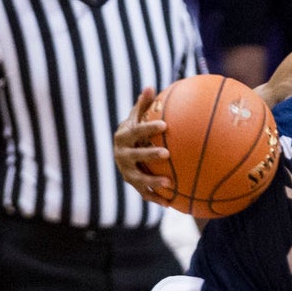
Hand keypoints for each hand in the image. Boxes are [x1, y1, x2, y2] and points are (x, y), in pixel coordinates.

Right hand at [113, 86, 175, 204]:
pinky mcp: (132, 184)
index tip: (165, 125)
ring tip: (170, 183)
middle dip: (149, 154)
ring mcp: (126, 171)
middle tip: (167, 152)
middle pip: (134, 155)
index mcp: (123, 137)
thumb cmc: (134, 130)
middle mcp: (121, 155)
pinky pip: (144, 193)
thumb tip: (150, 86)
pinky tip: (170, 204)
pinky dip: (156, 198)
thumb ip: (143, 105)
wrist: (122, 151)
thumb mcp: (135, 117)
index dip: (149, 128)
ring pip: (138, 178)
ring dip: (153, 181)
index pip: (136, 131)